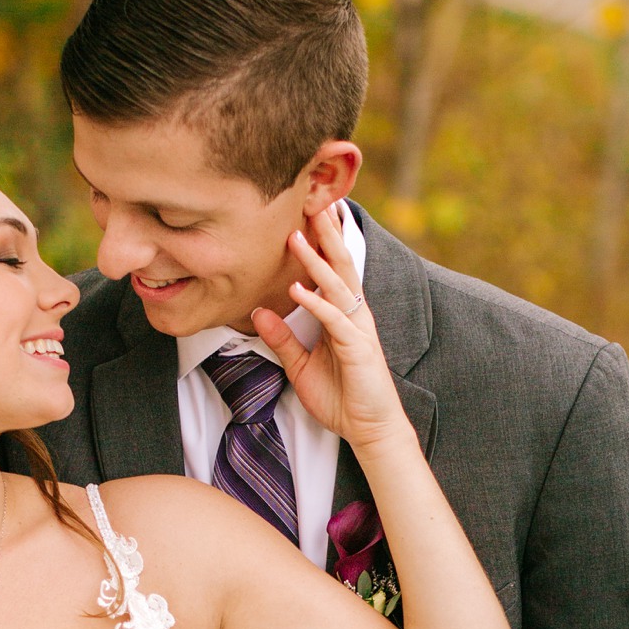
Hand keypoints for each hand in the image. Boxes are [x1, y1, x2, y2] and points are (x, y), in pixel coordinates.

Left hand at [253, 204, 411, 454]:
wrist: (369, 429)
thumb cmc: (340, 397)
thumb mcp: (301, 366)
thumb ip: (282, 339)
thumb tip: (259, 312)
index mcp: (342, 315)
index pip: (332, 269)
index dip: (322, 241)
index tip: (308, 210)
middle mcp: (353, 314)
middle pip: (340, 264)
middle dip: (326, 232)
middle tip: (312, 199)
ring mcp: (358, 329)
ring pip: (337, 285)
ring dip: (316, 259)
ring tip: (297, 234)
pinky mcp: (358, 349)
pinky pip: (335, 320)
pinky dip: (315, 303)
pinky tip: (298, 288)